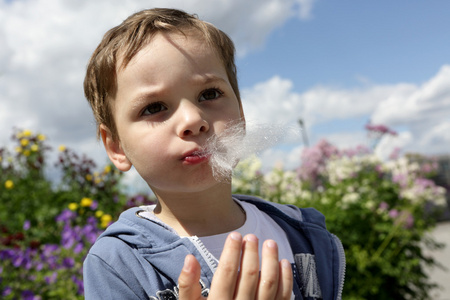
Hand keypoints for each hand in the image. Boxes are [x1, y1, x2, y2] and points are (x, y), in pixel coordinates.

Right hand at [178, 232, 292, 298]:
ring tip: (270, 243)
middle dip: (251, 252)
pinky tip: (283, 262)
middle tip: (251, 236)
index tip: (234, 235)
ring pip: (269, 283)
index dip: (231, 252)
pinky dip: (286, 278)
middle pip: (249, 275)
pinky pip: (283, 296)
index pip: (226, 273)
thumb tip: (190, 258)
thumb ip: (188, 285)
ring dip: (271, 260)